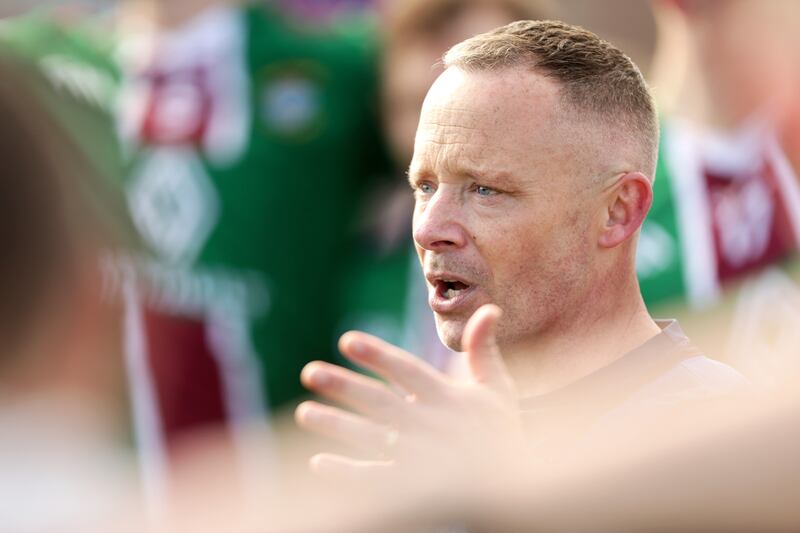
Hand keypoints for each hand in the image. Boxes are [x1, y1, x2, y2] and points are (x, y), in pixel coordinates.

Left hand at [296, 304, 523, 481]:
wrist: (516, 490)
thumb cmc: (502, 432)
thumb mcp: (498, 389)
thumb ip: (484, 350)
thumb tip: (490, 308)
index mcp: (450, 399)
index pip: (408, 372)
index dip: (379, 356)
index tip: (347, 340)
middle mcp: (433, 426)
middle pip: (381, 403)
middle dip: (345, 387)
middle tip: (309, 372)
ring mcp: (422, 458)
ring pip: (372, 439)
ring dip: (337, 426)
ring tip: (304, 413)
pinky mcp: (415, 487)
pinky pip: (377, 479)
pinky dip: (348, 474)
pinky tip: (318, 463)